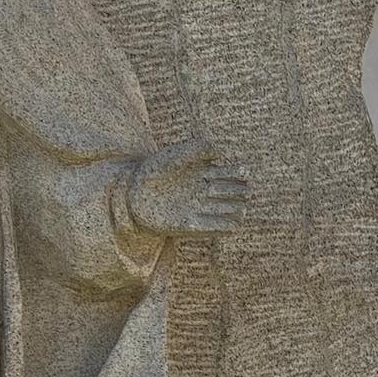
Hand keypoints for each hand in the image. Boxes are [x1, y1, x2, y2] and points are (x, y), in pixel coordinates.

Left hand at [121, 140, 247, 237]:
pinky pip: (208, 228)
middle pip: (229, 193)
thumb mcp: (174, 154)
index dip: (240, 173)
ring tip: (240, 211)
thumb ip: (196, 149)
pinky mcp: (186, 225)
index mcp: (202, 173)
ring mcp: (196, 209)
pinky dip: (220, 226)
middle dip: (239, 192)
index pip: (229, 174)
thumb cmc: (153, 170)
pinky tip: (232, 226)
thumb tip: (219, 153)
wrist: (131, 191)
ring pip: (223, 211)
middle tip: (246, 192)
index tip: (246, 172)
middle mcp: (202, 192)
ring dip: (233, 211)